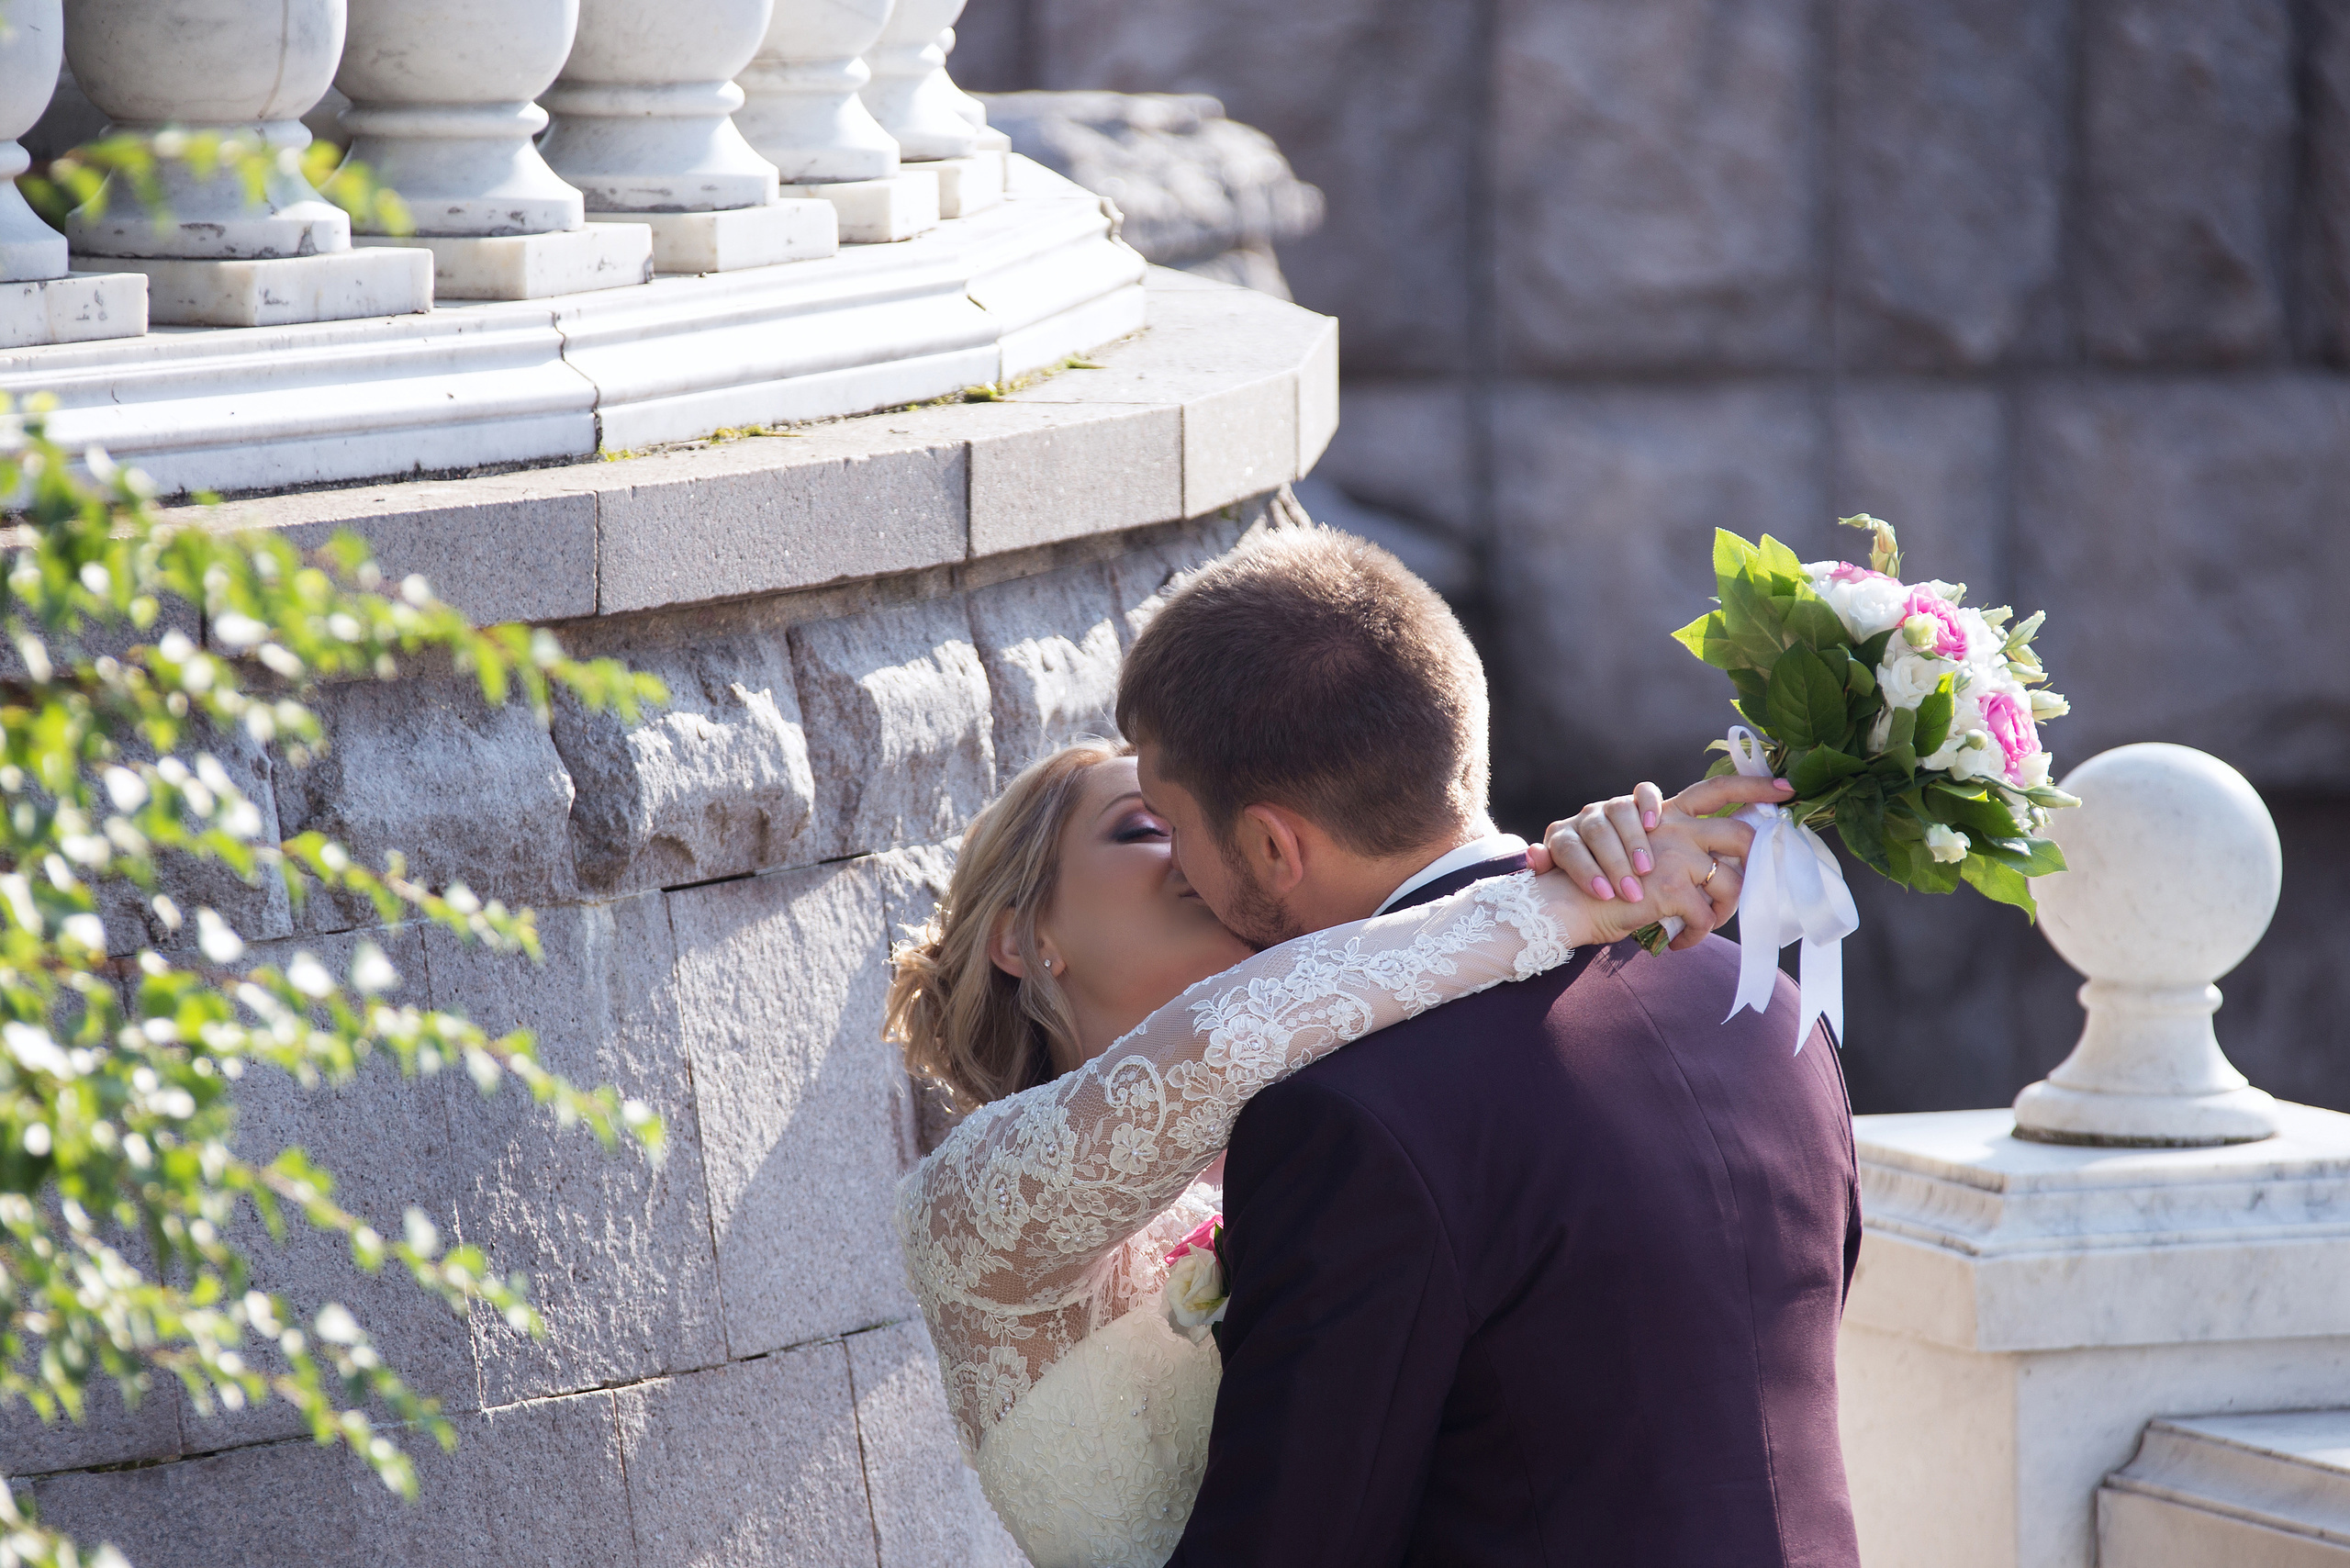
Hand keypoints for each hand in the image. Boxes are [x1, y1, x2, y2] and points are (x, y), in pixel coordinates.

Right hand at [1526, 775, 1792, 950]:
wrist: (1563, 902)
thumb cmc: (1597, 885)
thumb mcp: (1636, 857)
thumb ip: (1670, 851)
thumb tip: (1716, 871)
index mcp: (1666, 814)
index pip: (1715, 788)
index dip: (1754, 786)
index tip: (1787, 789)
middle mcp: (1673, 826)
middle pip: (1739, 832)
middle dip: (1757, 859)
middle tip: (1756, 886)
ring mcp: (1674, 853)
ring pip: (1732, 881)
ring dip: (1723, 911)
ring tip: (1703, 925)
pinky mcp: (1669, 885)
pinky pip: (1705, 915)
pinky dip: (1696, 935)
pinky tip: (1678, 942)